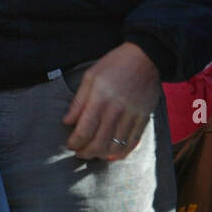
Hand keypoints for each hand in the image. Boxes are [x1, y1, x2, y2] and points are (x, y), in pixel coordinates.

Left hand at [62, 42, 160, 161]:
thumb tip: (66, 122)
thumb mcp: (90, 76)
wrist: (145, 56)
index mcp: (99, 98)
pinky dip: (121, 153)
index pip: (84, 130)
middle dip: (86, 152)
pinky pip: (132, 143)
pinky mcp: (144, 118)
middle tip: (80, 153)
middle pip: (99, 143)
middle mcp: (116, 110)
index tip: (70, 145)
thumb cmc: (115, 64)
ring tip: (94, 153)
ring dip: (102, 155)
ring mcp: (132, 116)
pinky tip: (112, 154)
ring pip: (115, 147)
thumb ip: (78, 101)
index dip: (75, 142)